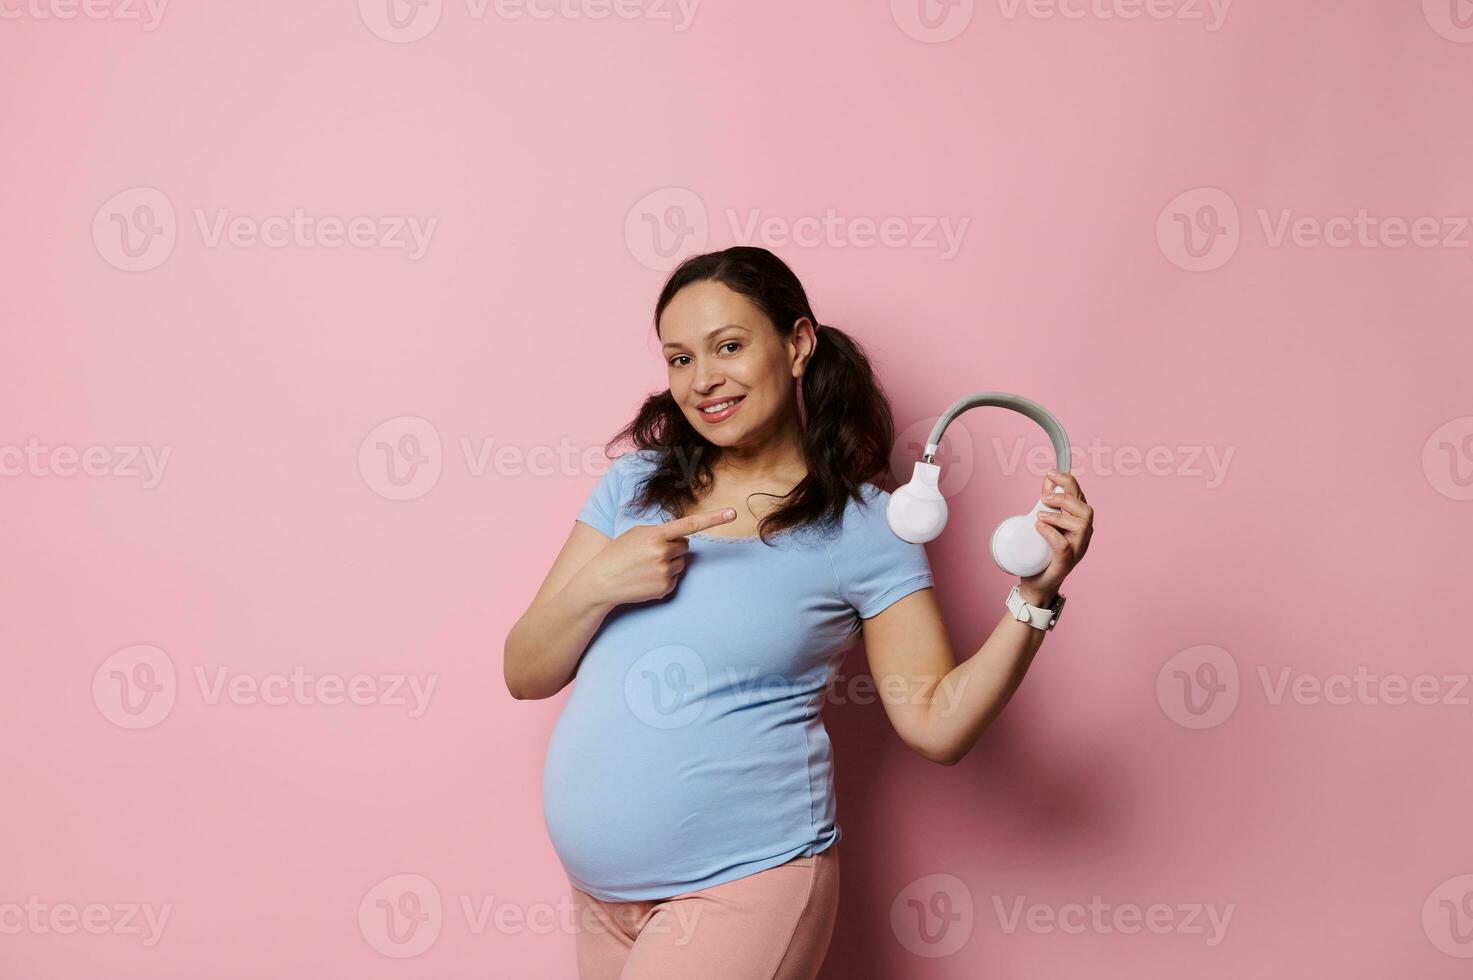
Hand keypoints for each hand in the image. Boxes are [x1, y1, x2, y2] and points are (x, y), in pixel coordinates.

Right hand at [579, 507, 737, 606]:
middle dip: (673, 547)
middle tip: (650, 553)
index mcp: (656, 535)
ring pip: (681, 562)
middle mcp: (663, 552)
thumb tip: (682, 539)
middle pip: (685, 546)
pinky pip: (675, 578)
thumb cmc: (618, 554)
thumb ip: (660, 532)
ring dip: (669, 562)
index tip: (733, 514)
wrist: (601, 582)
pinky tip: (647, 578)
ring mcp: (665, 571)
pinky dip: (665, 577)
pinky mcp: (665, 587)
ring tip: (646, 566)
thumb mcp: (636, 534)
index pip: (690, 524)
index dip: (714, 518)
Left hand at [1019, 469, 1092, 605]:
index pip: (1080, 497)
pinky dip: (1051, 533)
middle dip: (1065, 497)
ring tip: (1040, 515)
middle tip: (1043, 497)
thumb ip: (1047, 505)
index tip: (1051, 473)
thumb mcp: (1044, 523)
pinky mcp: (1066, 562)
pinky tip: (1039, 526)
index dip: (1068, 482)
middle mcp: (1083, 536)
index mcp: (1079, 523)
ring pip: (1080, 525)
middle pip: (1085, 509)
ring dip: (1059, 515)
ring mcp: (1077, 550)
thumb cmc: (1041, 552)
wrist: (1036, 583)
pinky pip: (1064, 545)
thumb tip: (1047, 481)